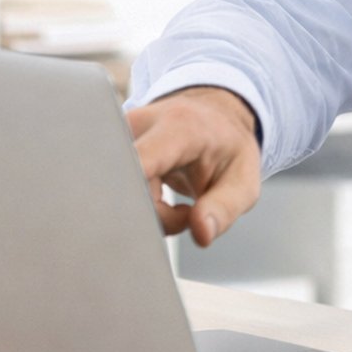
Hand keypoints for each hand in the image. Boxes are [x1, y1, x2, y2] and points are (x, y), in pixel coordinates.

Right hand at [127, 87, 260, 247]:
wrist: (213, 117)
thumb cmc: (228, 147)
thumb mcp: (243, 180)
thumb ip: (224, 208)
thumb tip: (202, 234)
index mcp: (178, 128)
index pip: (140, 163)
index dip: (138, 200)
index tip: (151, 224)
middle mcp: (140, 125)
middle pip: (125, 188)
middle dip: (152, 217)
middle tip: (183, 216)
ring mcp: (118, 135)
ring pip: (116, 194)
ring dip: (146, 214)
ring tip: (176, 208)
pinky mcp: (107, 148)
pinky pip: (114, 191)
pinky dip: (136, 206)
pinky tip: (157, 201)